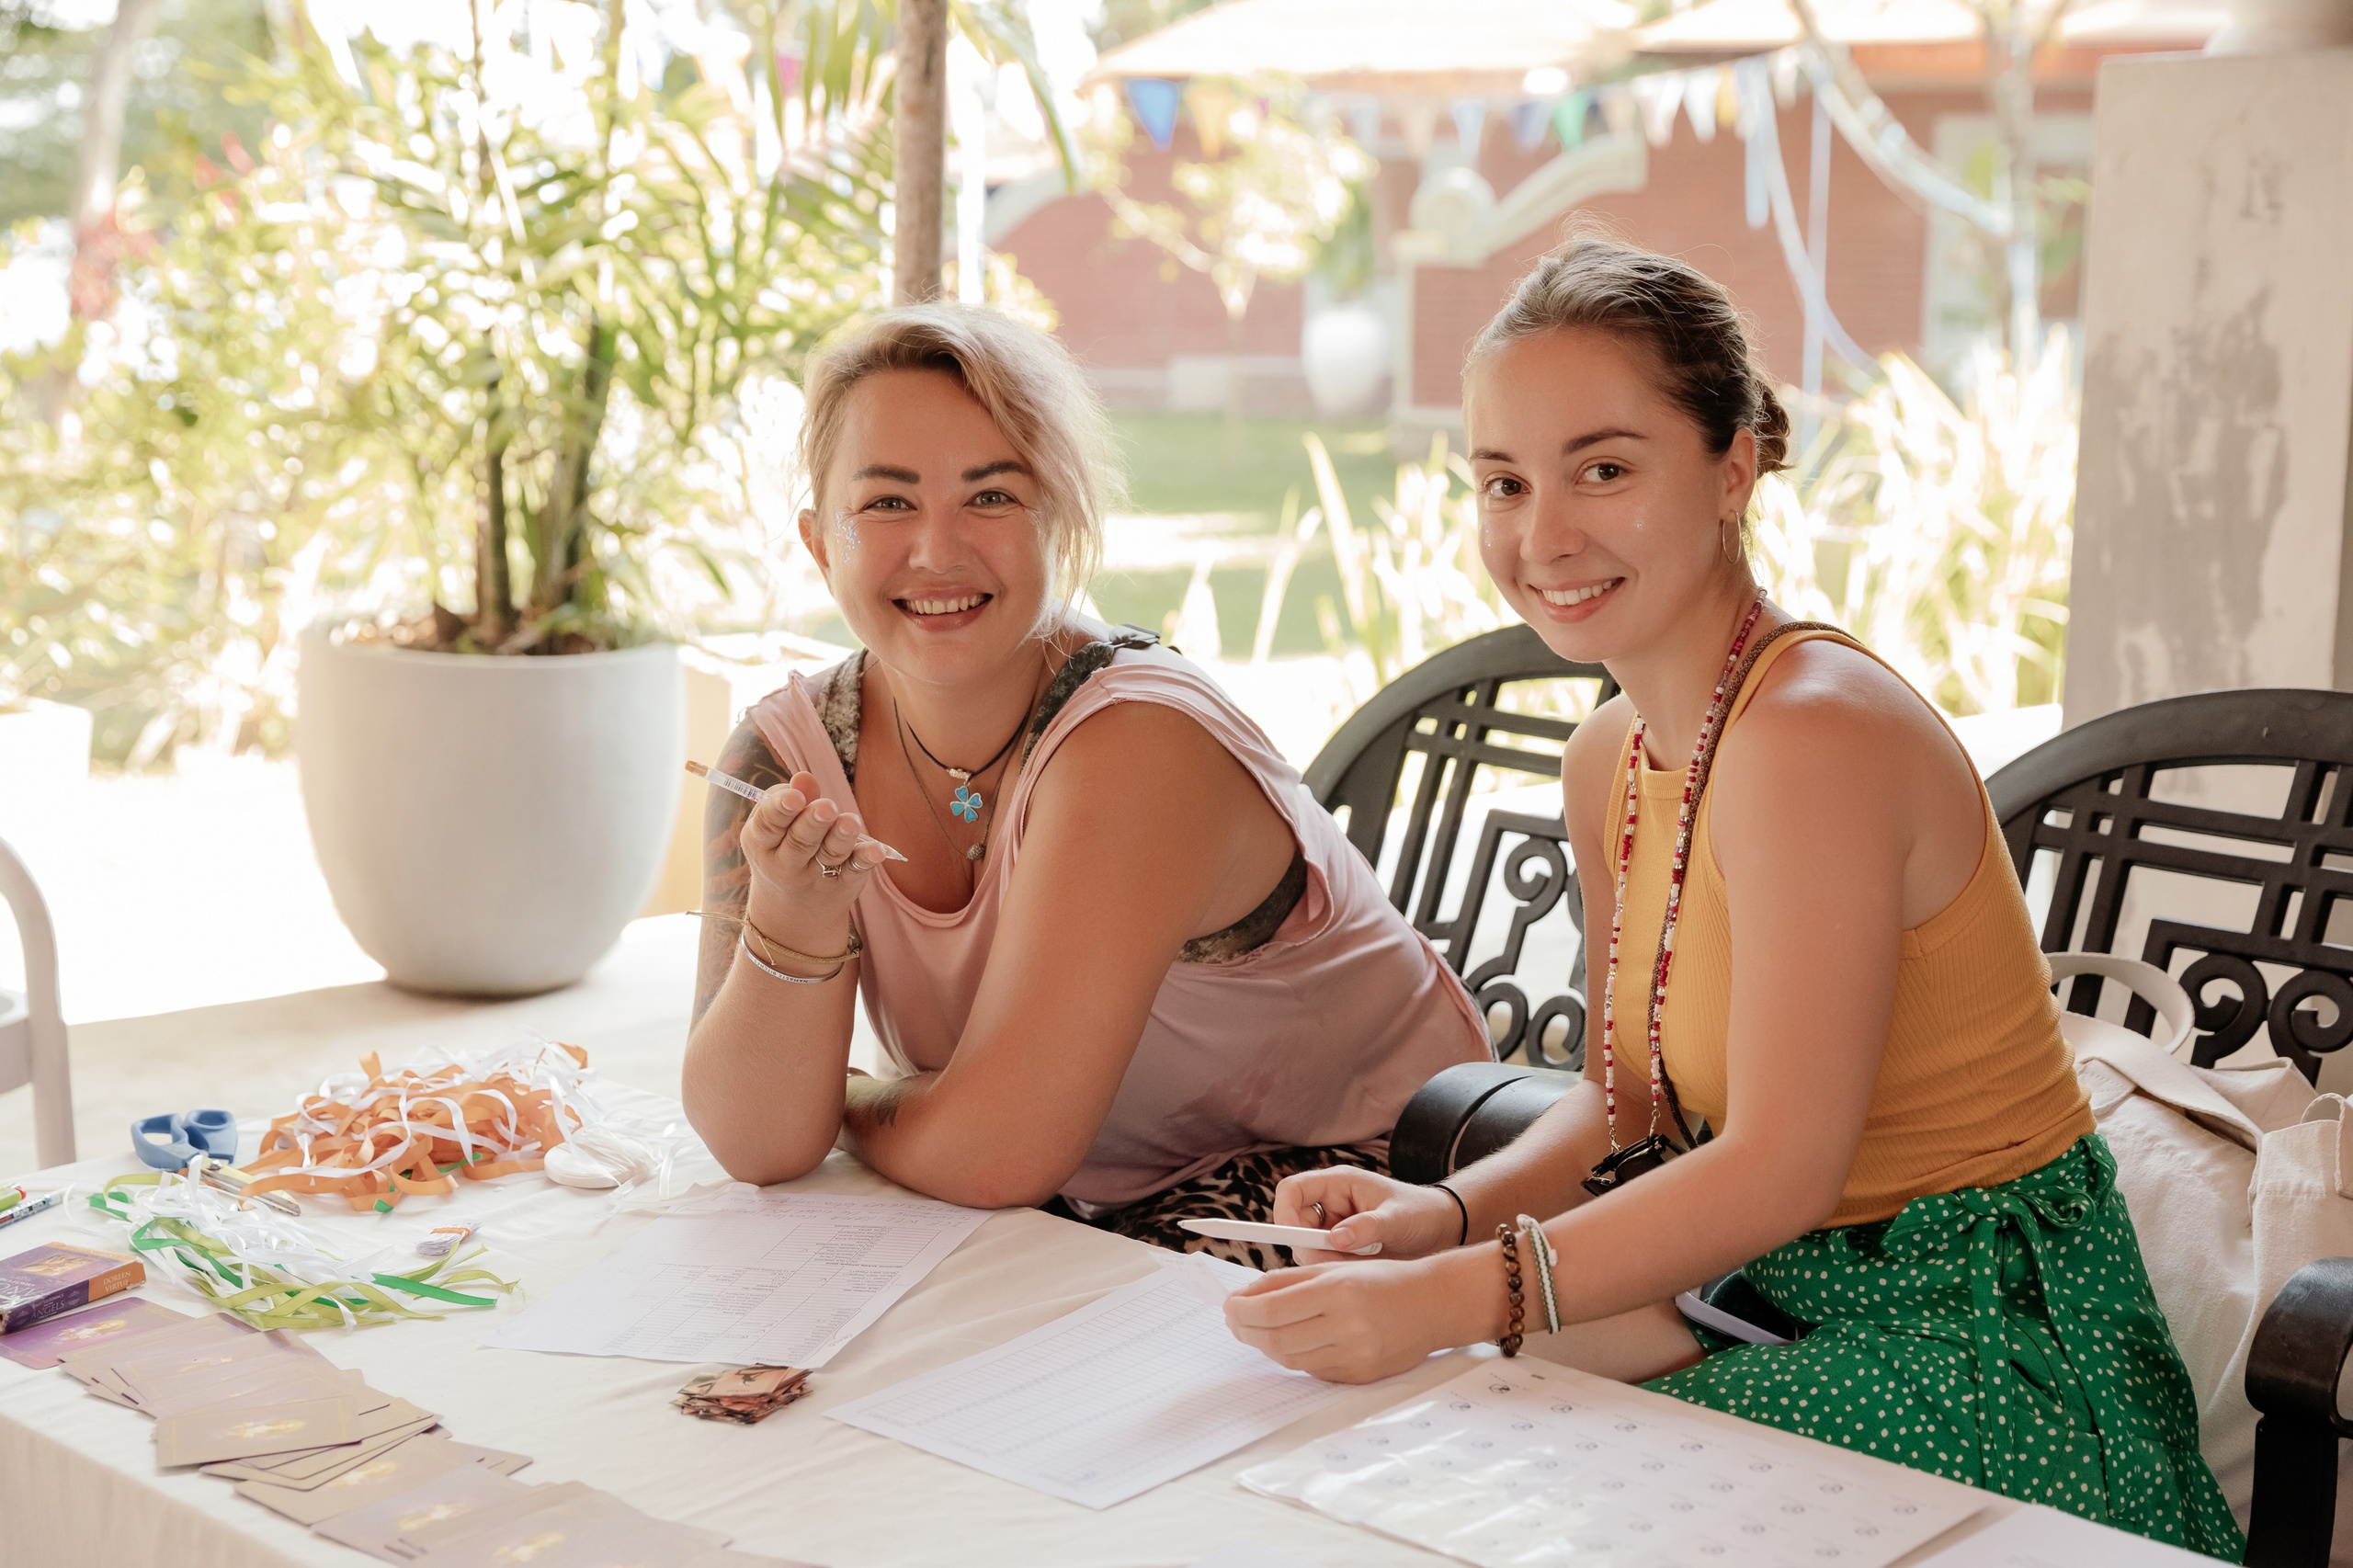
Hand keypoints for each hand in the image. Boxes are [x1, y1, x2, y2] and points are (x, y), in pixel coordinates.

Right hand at [742, 770, 897, 952]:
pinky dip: (866, 859)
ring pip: (829, 855)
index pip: (769, 825)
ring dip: (841, 837)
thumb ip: (790, 799)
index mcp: (762, 843)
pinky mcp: (844, 885)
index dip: (781, 810)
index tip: (795, 797)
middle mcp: (786, 865)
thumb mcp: (776, 827)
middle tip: (827, 807)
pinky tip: (877, 849)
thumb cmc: (782, 849)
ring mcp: (816, 877)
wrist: (792, 913)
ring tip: (850, 821)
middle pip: (800, 842)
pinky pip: (855, 871)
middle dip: (813, 822)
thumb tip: (804, 777)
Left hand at [1223, 1257, 1454, 1382]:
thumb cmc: (1383, 1279)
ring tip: (1256, 1329)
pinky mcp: (1360, 1376)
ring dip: (1265, 1344)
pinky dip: (1293, 1356)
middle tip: (1234, 1320)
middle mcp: (1347, 1326)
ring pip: (1291, 1359)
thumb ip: (1287, 1281)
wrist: (1434, 1305)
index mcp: (1338, 1291)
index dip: (1241, 1310)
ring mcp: (1355, 1356)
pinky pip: (1313, 1371)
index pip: (1272, 1309)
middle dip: (1246, 1330)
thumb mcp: (1335, 1268)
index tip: (1228, 1304)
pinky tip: (1288, 1341)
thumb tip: (1244, 1297)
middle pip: (1276, 1339)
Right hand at [1272, 1168, 1465, 1262]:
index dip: (1284, 1213)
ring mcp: (1334, 1227)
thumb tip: (1336, 1240)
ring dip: (1324, 1262)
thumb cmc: (1422, 1213)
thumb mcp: (1397, 1218)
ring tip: (1358, 1266)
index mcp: (1338, 1184)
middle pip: (1294, 1224)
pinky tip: (1360, 1272)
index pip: (1292, 1190)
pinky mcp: (1341, 1249)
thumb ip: (1367, 1227)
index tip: (1296, 1241)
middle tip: (1335, 1263)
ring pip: (1307, 1248)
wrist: (1442, 1231)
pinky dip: (1335, 1271)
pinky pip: (1324, 1263)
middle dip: (1308, 1247)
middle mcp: (1330, 1204)